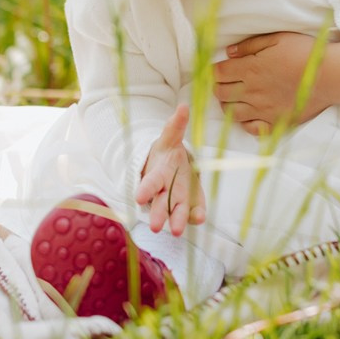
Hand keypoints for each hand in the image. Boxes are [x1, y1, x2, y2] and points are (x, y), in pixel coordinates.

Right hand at [134, 104, 204, 234]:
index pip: (150, 182)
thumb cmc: (167, 154)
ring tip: (176, 231)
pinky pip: (192, 209)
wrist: (171, 165)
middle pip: (160, 202)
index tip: (138, 198)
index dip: (145, 189)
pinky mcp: (190, 203)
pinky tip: (200, 218)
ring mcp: (177, 199)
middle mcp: (165, 190)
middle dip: (159, 214)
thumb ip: (175, 126)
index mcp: (158, 173)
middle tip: (156, 227)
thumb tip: (183, 107)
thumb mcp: (169, 139)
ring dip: (176, 220)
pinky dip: (196, 214)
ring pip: (175, 210)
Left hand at [213, 32, 320, 135]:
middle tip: (225, 82)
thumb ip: (250, 45)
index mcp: (250, 68)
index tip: (217, 69)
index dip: (213, 71)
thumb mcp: (277, 39)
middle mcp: (252, 91)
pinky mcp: (275, 122)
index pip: (218, 73)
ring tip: (235, 98)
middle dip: (218, 87)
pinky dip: (245, 123)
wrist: (330, 76)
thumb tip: (229, 53)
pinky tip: (250, 115)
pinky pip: (251, 129)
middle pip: (220, 93)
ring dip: (228, 105)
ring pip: (231, 113)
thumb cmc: (305, 53)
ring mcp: (262, 109)